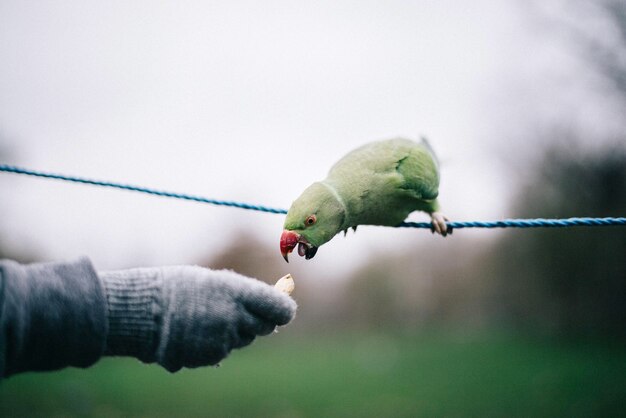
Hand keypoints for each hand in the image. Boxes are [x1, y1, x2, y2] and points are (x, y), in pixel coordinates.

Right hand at [100, 266, 296, 371]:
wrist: (139, 312)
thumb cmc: (174, 288)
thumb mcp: (211, 282)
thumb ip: (240, 295)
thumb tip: (265, 308)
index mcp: (236, 292)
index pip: (278, 308)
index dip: (283, 310)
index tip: (284, 311)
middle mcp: (234, 317)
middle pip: (262, 327)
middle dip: (255, 321)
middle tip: (236, 311)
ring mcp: (222, 341)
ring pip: (240, 340)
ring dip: (231, 332)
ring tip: (203, 319)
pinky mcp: (209, 358)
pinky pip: (221, 352)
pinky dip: (213, 345)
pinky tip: (192, 333)